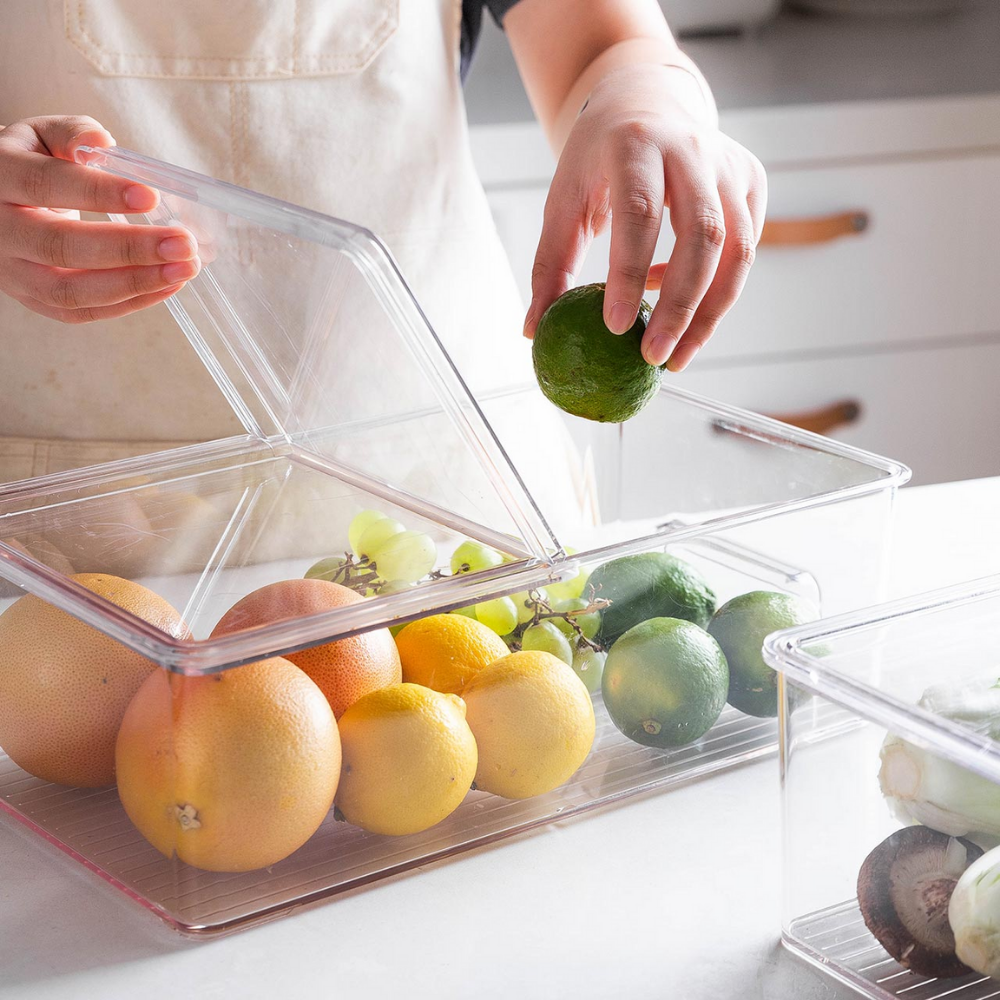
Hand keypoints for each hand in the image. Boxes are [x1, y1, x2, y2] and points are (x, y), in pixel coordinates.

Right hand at [0, 116, 198, 323]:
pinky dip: (128, 303)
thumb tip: (100, 139)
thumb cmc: (30, 164)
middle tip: (183, 244)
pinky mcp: (32, 300)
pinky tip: (167, 285)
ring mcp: (12, 272)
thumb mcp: (41, 136)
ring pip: (71, 290)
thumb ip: (71, 134)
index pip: (47, 185)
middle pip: (62, 246)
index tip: (151, 197)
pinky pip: (82, 312)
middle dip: (130, 249)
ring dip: (136, 283)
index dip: (99, 192)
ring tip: (184, 269)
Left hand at [523, 64, 766, 370]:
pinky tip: (681, 305)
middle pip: (704, 234)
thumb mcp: (564, 201)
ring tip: (676, 356)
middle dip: (681, 305)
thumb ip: (550, 264)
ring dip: (710, 313)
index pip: (639, 214)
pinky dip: (716, 289)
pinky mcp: (752, 182)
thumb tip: (532, 331)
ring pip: (738, 249)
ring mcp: (730, 164)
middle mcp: (692, 148)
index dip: (629, 274)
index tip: (616, 328)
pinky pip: (746, 249)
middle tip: (654, 357)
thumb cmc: (598, 162)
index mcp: (635, 145)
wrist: (646, 103)